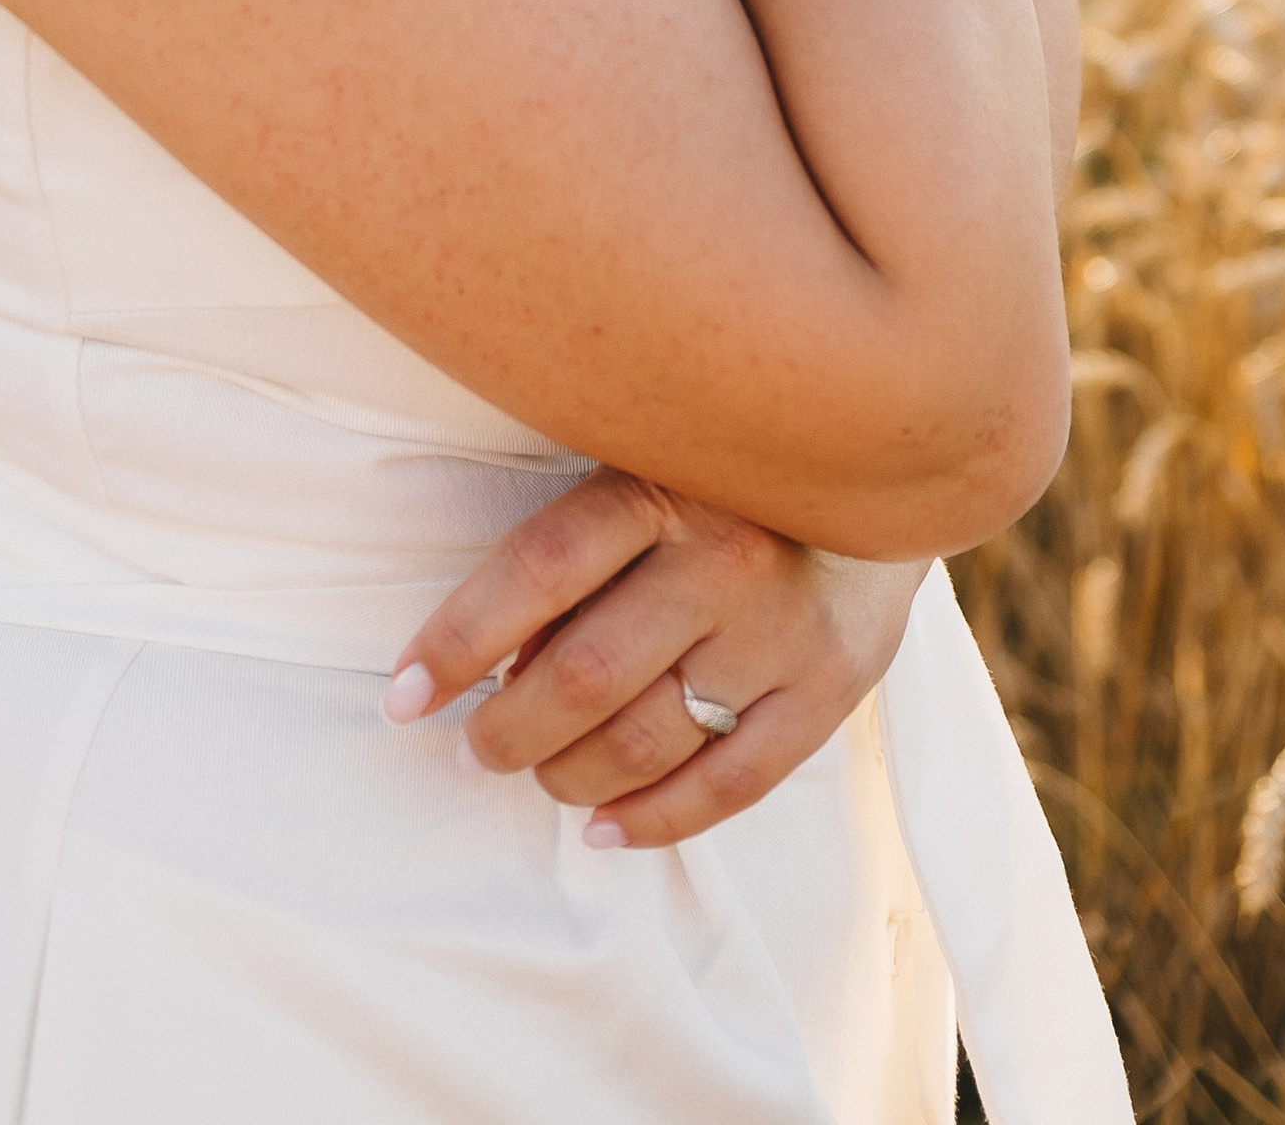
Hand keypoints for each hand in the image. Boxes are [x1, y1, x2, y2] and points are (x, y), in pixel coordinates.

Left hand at [384, 466, 924, 850]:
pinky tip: (603, 827)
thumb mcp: (644, 461)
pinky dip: (653, 820)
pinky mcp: (832, 685)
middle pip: (583, 676)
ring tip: (538, 774)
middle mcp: (725, 554)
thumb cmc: (722, 467)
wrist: (884, 456)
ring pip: (646, 740)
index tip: (401, 695)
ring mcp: (783, 628)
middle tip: (475, 746)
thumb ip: (578, 543)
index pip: (534, 573)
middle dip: (505, 731)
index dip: (454, 643)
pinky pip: (730, 784)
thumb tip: (490, 658)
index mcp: (661, 481)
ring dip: (567, 778)